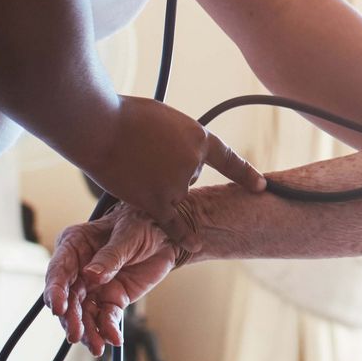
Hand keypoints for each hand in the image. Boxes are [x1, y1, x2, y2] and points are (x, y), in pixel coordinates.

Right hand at [44, 206, 174, 353]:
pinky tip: (114, 340)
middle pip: (68, 298)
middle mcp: (78, 270)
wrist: (167, 235)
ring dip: (88, 332)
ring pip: (84, 314)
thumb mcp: (128, 235)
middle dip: (71, 318)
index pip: (58, 271)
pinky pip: (106, 318)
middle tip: (76, 335)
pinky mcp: (111, 299)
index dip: (55, 290)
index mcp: (74, 246)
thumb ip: (110, 256)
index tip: (58, 308)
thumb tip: (90, 276)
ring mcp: (93, 287)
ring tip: (96, 347)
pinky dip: (108, 330)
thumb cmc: (142, 224)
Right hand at [84, 95, 263, 246]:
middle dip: (166, 167)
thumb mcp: (165, 119)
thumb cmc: (126, 116)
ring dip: (152, 183)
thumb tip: (172, 157)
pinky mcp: (156, 202)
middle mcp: (195, 163)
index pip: (228, 159)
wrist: (100, 126)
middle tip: (140, 151)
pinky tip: (196, 244)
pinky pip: (175, 224)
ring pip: (171, 193)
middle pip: (188, 176)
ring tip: (130, 163)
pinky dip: (184, 234)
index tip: (261, 185)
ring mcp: (177, 185)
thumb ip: (176, 141)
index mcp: (199, 138)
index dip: (245, 173)